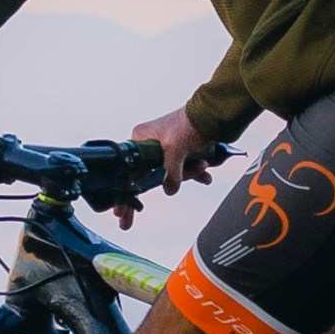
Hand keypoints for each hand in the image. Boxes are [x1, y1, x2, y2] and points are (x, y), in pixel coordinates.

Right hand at [108, 105, 220, 226]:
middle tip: (130, 219)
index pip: (129, 173)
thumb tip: (169, 189)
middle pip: (147, 176)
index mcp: (141, 139)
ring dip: (186, 177)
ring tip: (199, 173)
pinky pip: (182, 169)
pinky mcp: (180, 150)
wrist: (214, 113)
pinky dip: (193, 173)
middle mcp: (150, 143)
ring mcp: (165, 148)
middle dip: (156, 189)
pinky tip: (205, 175)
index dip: (125, 195)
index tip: (119, 212)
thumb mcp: (175, 149)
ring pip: (168, 174)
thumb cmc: (191, 121)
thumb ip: (171, 173)